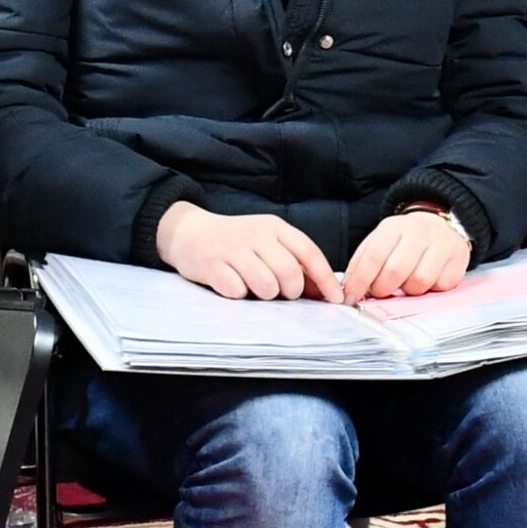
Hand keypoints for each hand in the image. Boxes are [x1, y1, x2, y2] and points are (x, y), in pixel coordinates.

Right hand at [156, 202, 341, 302]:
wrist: (189, 232)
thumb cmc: (237, 244)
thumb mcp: (268, 245)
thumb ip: (295, 264)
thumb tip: (323, 292)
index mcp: (275, 227)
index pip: (309, 253)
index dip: (326, 279)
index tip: (336, 299)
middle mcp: (256, 234)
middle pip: (290, 273)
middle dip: (290, 291)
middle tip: (279, 293)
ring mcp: (233, 249)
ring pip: (266, 285)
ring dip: (264, 295)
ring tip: (254, 288)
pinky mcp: (211, 264)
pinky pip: (237, 291)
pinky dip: (238, 295)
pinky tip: (232, 285)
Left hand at [343, 209, 469, 304]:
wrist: (440, 225)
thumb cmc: (404, 240)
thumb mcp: (379, 242)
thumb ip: (361, 264)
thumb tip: (347, 290)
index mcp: (393, 227)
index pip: (373, 257)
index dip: (360, 282)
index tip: (351, 297)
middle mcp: (418, 232)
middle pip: (395, 271)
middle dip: (383, 289)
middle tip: (381, 291)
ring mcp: (441, 244)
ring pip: (419, 282)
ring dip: (409, 291)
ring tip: (406, 283)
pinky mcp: (458, 258)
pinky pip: (440, 286)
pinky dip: (431, 290)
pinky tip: (427, 280)